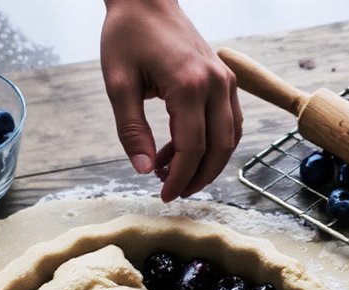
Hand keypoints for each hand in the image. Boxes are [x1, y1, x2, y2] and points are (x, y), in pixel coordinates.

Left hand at [100, 0, 241, 201]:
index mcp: (188, 85)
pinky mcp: (225, 79)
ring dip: (207, 163)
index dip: (179, 178)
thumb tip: (145, 171)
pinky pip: (229, 121)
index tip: (163, 195)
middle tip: (173, 193)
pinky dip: (212, 143)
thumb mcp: (118, 85)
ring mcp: (225, 80)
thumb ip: (132, 131)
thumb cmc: (127, 36)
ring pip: (230, 137)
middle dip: (198, 178)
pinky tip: (181, 150)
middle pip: (219, 148)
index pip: (192, 147)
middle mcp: (215, 84)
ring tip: (174, 174)